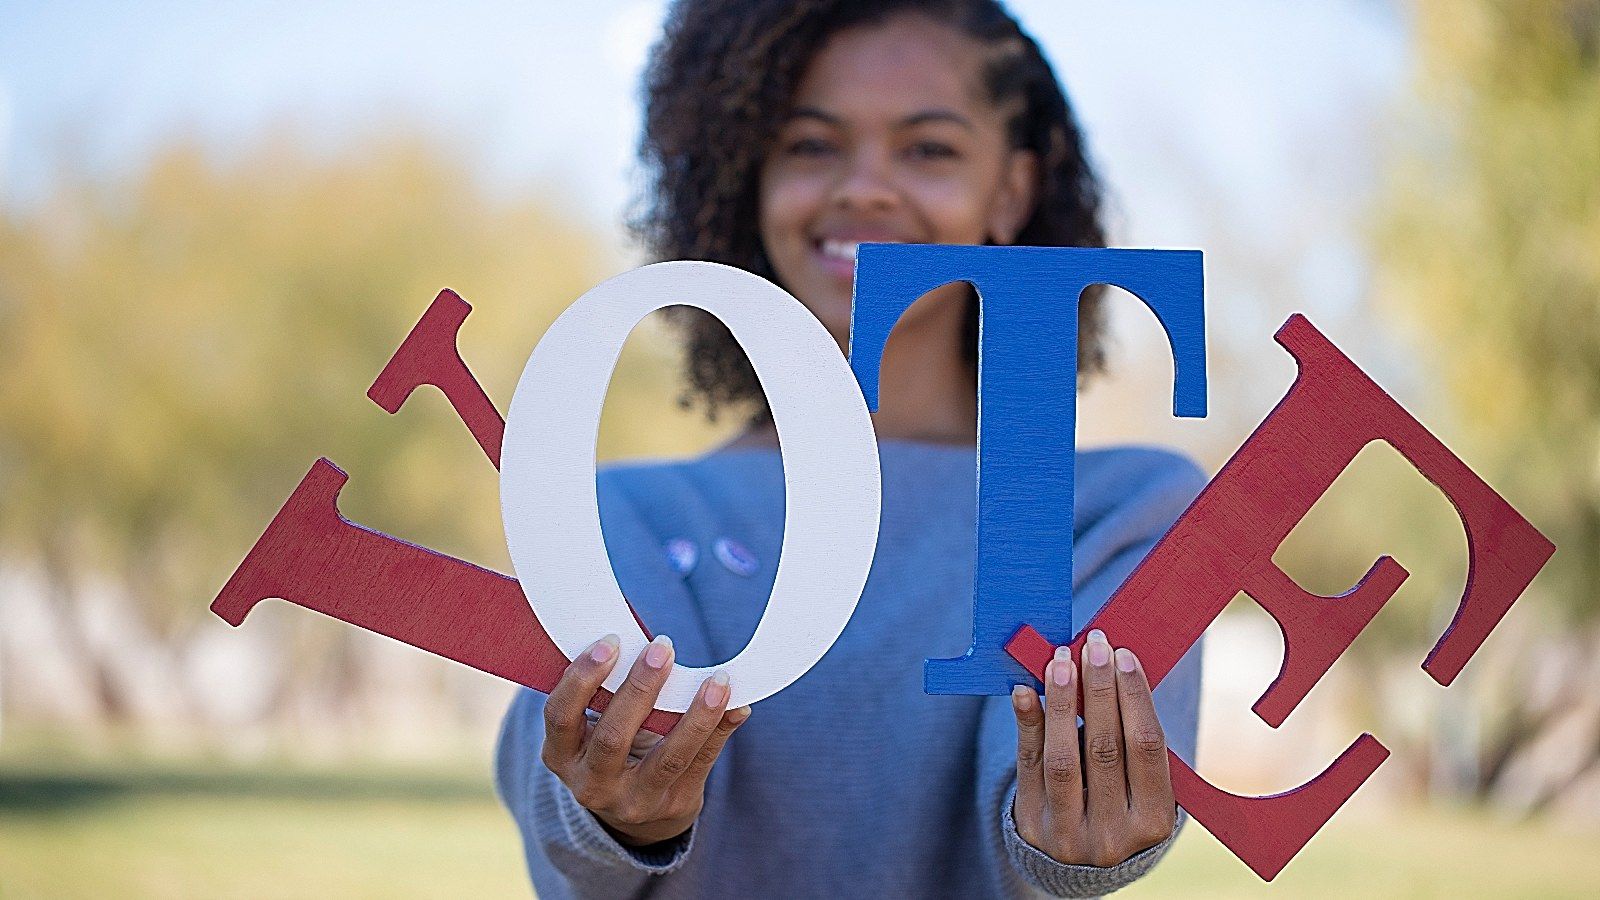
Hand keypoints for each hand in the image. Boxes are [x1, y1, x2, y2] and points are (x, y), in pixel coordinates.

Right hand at [541, 633, 751, 846]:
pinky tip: (736, 706)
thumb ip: (608, 688)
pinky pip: (700, 765)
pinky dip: (720, 731)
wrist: (635, 808)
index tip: (610, 642)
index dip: (582, 679)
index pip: (561, 716)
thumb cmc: (613, 742)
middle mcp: (591, 784)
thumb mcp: (594, 724)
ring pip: (667, 758)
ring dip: (695, 715)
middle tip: (662, 647)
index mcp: (561, 755)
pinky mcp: (673, 805)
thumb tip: (644, 635)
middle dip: (640, 688)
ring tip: (717, 680)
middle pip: (613, 738)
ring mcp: (633, 801)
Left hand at [1010, 628, 1175, 867]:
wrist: (1081, 862)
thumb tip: (1112, 668)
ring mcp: (1068, 833)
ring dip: (1060, 702)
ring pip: (1063, 757)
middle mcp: (1113, 834)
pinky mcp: (1032, 824)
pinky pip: (1028, 766)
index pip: (1146, 748)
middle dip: (1099, 690)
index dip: (1134, 698)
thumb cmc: (1121, 805)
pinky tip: (1024, 691)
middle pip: (1104, 748)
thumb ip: (1131, 739)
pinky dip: (1027, 724)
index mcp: (1153, 822)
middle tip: (1094, 646)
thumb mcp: (1142, 788)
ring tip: (1059, 661)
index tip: (1124, 656)